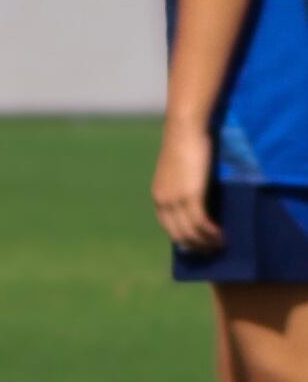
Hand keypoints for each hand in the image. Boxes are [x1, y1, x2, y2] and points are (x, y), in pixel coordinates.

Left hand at [155, 119, 225, 254]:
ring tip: (220, 246)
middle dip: (195, 246)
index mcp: (159, 196)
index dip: (183, 239)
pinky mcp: (191, 196)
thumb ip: (184, 186)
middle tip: (212, 252)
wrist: (184, 130)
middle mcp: (163, 201)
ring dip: (206, 242)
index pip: (169, 227)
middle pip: (178, 234)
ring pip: (190, 232)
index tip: (197, 246)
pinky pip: (200, 223)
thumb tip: (198, 199)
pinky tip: (221, 236)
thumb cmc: (186, 145)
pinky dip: (211, 233)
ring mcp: (176, 200)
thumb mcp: (181, 170)